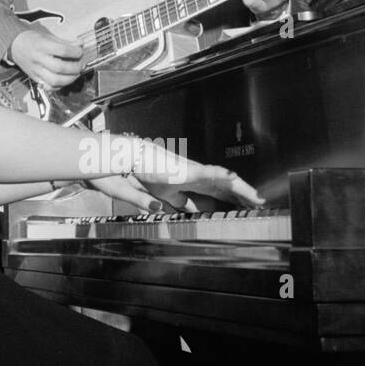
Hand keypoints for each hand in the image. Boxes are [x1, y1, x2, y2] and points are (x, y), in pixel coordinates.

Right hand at [9, 26, 83, 90]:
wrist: (15, 45)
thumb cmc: (31, 39)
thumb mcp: (48, 36)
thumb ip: (65, 42)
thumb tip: (79, 44)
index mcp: (42, 45)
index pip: (62, 50)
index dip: (75, 52)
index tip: (80, 51)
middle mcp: (38, 59)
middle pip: (59, 67)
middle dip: (75, 68)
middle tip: (80, 65)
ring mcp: (36, 70)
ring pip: (55, 80)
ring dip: (69, 79)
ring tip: (75, 74)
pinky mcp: (35, 78)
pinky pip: (49, 87)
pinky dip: (59, 86)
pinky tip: (64, 80)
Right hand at [84, 151, 260, 213]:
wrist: (108, 155)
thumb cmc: (114, 171)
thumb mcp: (133, 194)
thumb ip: (147, 202)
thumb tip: (160, 210)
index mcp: (168, 186)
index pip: (197, 197)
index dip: (214, 205)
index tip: (230, 210)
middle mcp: (179, 178)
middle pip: (214, 189)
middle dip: (234, 197)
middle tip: (254, 203)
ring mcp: (182, 172)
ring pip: (217, 181)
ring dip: (237, 189)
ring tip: (256, 197)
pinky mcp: (180, 169)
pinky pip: (206, 173)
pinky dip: (221, 177)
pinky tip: (236, 181)